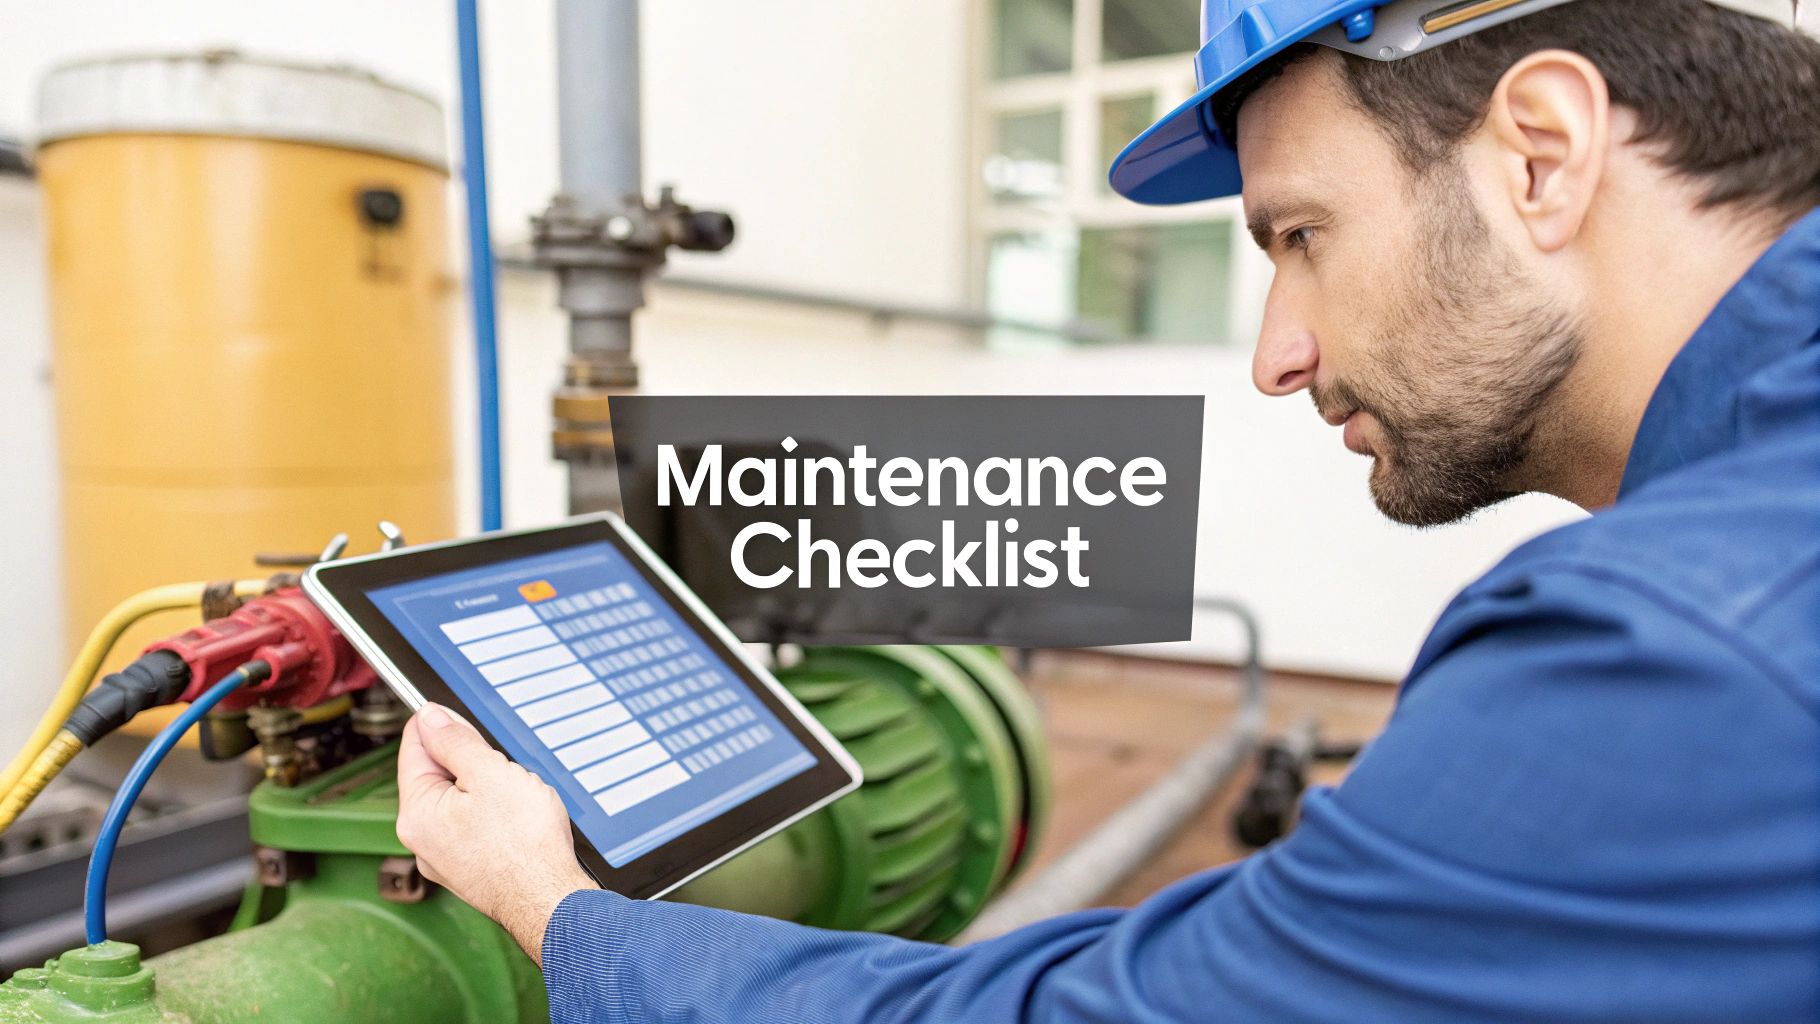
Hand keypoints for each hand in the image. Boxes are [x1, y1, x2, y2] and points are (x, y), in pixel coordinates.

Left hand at [396, 703, 597, 963]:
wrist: (550, 901)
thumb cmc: (524, 846)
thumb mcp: (490, 773)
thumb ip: (455, 741)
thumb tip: (430, 718)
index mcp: (417, 813)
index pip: (414, 748)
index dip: (439, 724)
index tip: (459, 717)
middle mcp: (422, 840)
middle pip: (439, 775)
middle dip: (472, 762)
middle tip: (503, 767)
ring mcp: (445, 859)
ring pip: (461, 802)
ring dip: (487, 789)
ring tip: (518, 800)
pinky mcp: (469, 871)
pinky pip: (475, 827)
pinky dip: (496, 816)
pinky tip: (520, 823)